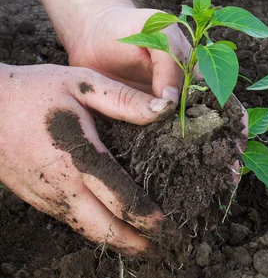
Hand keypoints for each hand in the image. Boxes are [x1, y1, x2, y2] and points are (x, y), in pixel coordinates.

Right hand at [0, 63, 174, 255]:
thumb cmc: (33, 91)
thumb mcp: (82, 83)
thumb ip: (124, 99)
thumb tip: (165, 108)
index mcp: (78, 158)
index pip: (121, 199)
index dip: (148, 218)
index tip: (169, 227)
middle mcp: (61, 186)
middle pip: (105, 229)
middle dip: (137, 243)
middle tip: (165, 249)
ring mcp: (45, 196)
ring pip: (87, 231)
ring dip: (117, 242)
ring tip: (144, 246)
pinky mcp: (35, 198)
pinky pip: (71, 221)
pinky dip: (96, 232)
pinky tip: (111, 229)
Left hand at [68, 4, 249, 178]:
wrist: (91, 30)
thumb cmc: (131, 26)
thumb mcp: (157, 32)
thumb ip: (168, 63)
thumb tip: (171, 104)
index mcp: (196, 76)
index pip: (225, 102)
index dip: (236, 125)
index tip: (238, 148)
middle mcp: (183, 98)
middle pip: (210, 131)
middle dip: (222, 155)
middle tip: (225, 180)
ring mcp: (160, 113)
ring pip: (183, 144)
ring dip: (196, 165)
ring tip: (204, 189)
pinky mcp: (136, 122)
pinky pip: (152, 145)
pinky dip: (163, 163)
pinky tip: (167, 182)